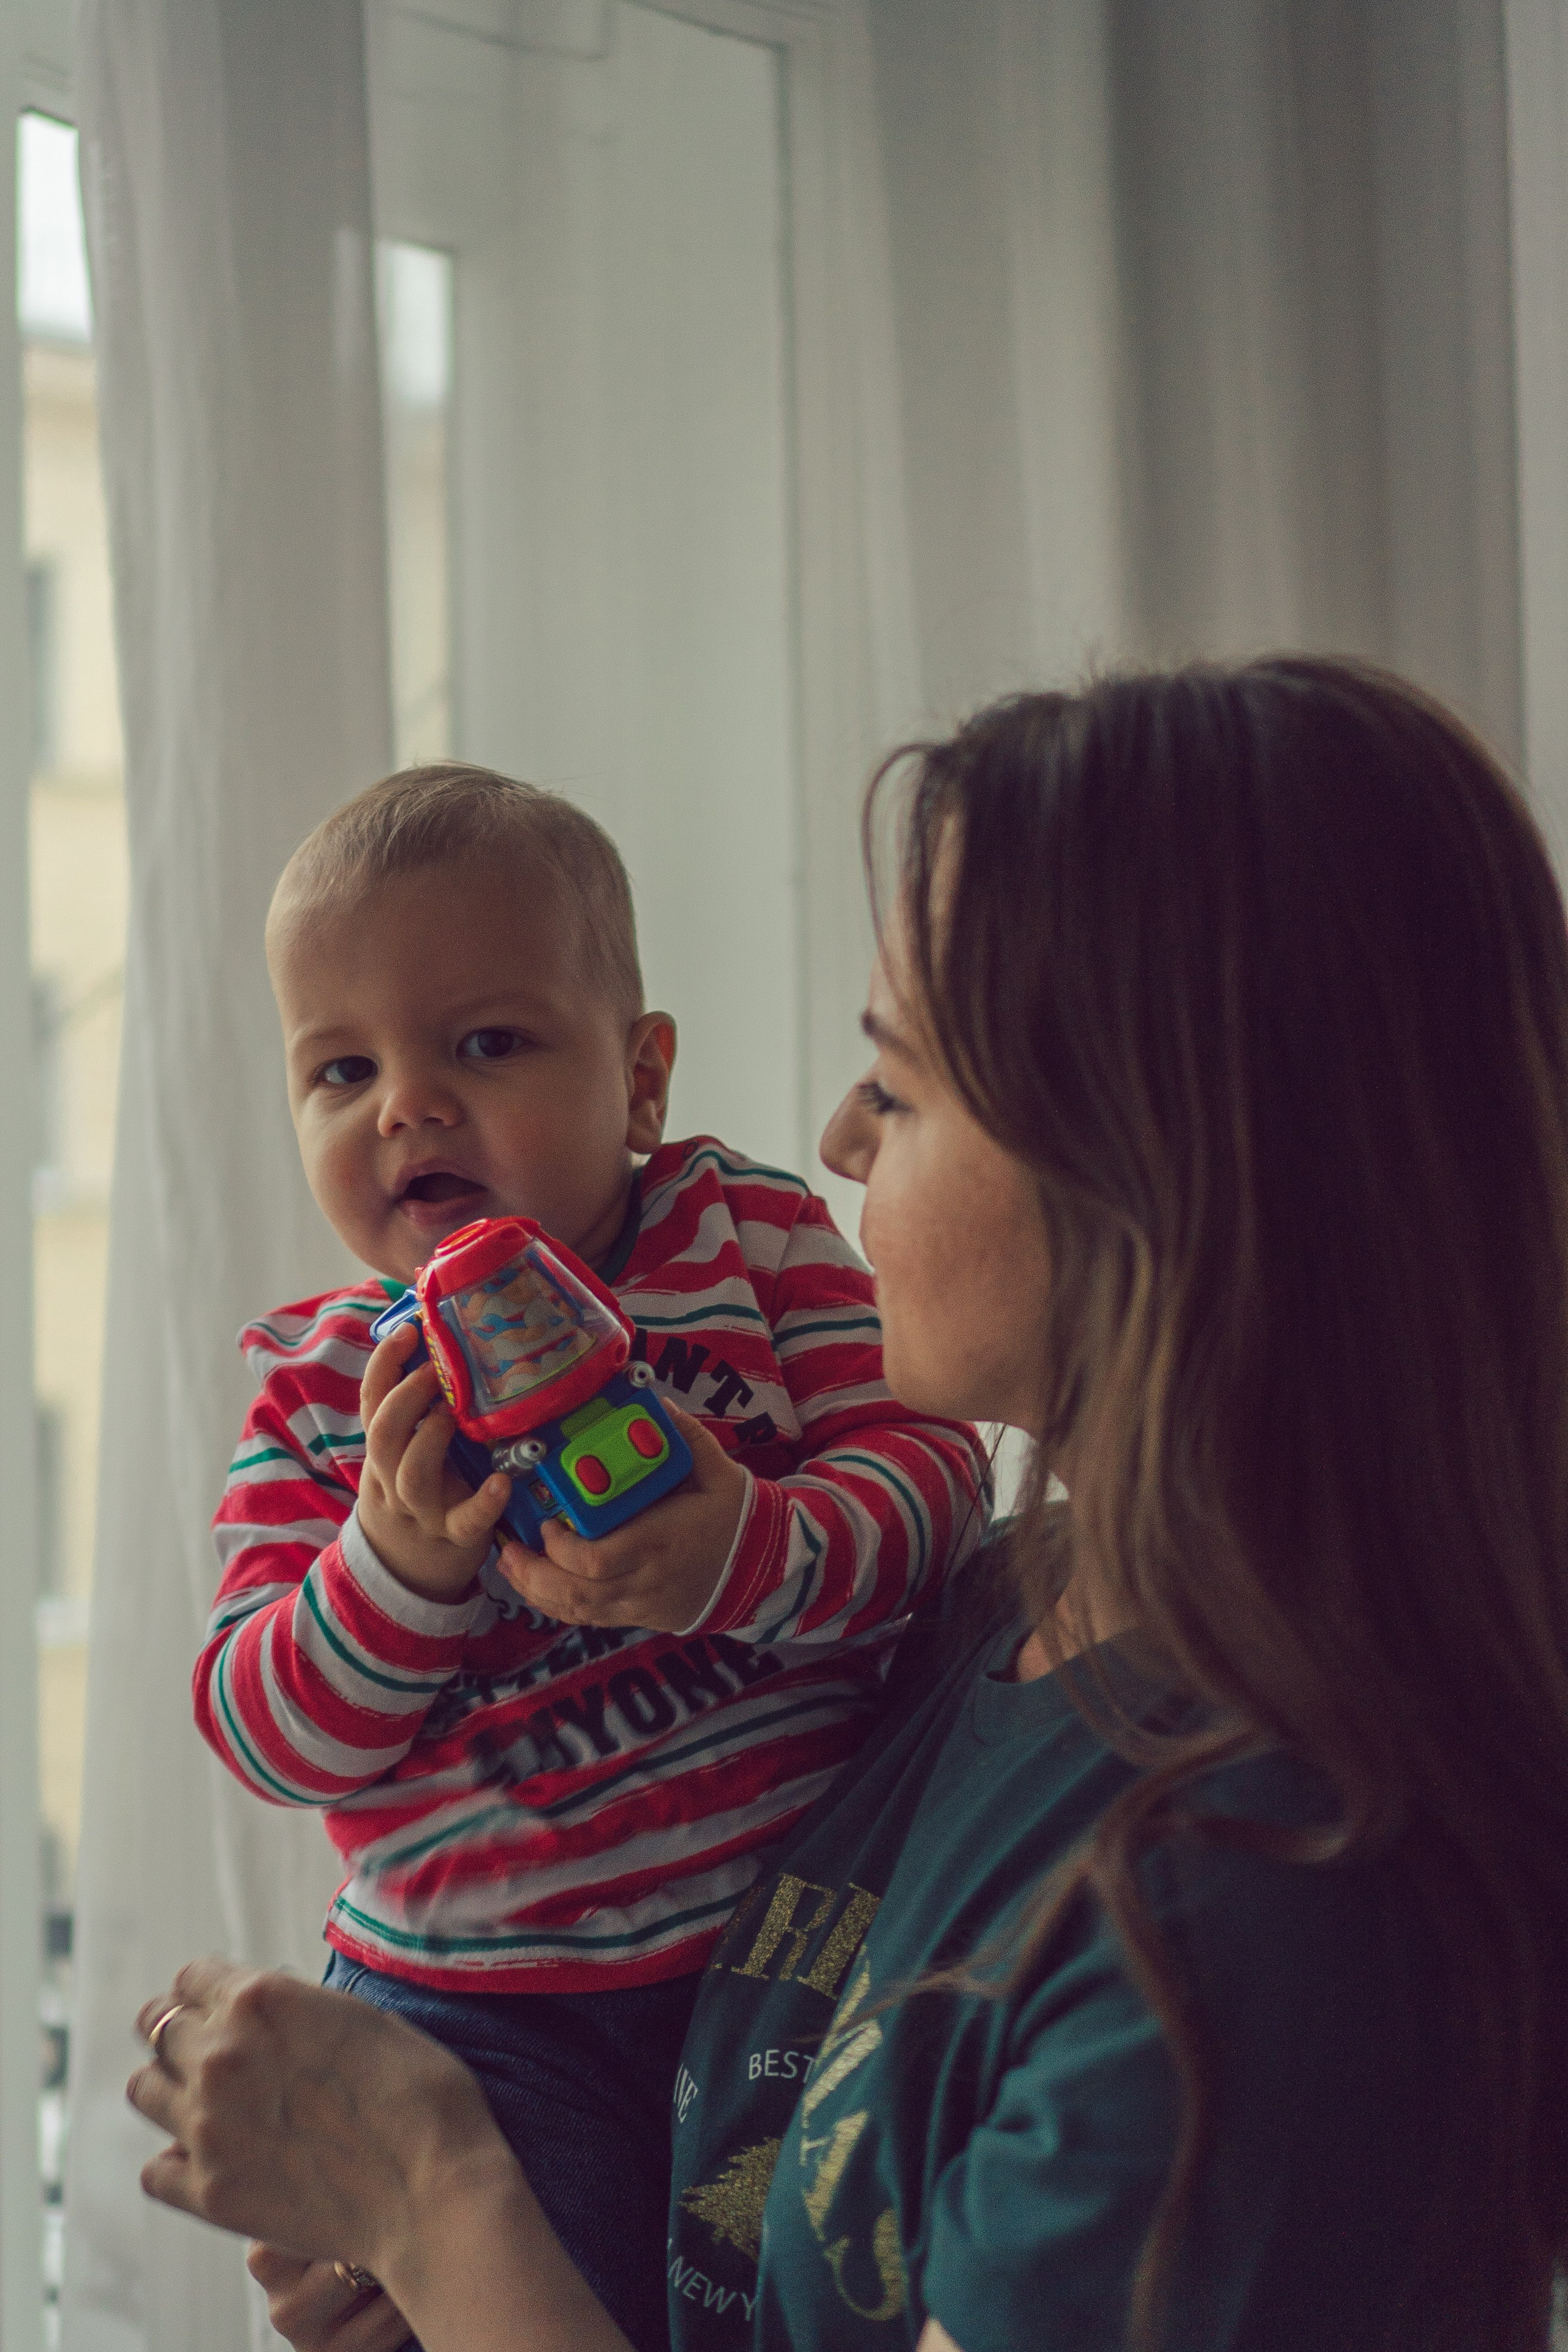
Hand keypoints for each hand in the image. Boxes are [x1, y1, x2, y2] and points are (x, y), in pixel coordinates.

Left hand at [130, 1958, 632, 2351]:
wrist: (431, 2191)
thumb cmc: (419, 2094)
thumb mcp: (362, 2018)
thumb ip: (297, 2009)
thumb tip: (267, 2014)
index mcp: (259, 2000)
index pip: (190, 1977)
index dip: (209, 1989)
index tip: (223, 2005)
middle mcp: (220, 2056)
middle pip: (157, 2025)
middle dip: (182, 2030)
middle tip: (209, 2048)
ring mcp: (206, 2127)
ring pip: (143, 2090)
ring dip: (168, 2087)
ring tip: (203, 2099)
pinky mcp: (208, 2192)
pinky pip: (154, 2169)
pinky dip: (175, 2161)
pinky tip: (209, 2157)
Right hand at [357, 1323, 511, 1601]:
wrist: (405, 1572)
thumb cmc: (414, 1494)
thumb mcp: (400, 1455)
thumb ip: (413, 1412)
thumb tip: (441, 1346)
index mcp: (382, 1451)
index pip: (371, 1402)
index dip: (385, 1364)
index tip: (410, 1330)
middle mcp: (393, 1478)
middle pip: (384, 1434)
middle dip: (408, 1396)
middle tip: (438, 1368)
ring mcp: (423, 1509)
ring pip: (412, 1473)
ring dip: (432, 1437)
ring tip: (456, 1412)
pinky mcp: (456, 1536)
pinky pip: (467, 1519)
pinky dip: (484, 1501)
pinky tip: (502, 1482)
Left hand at [496, 1404, 749, 1629]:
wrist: (763, 1565)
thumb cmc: (733, 1514)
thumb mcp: (716, 1469)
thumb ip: (685, 1435)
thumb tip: (655, 1402)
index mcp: (658, 1541)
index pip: (597, 1559)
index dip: (561, 1549)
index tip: (548, 1523)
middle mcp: (645, 1578)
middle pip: (578, 1592)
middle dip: (535, 1575)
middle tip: (509, 1550)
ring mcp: (643, 1603)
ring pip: (580, 1611)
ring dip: (539, 1593)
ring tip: (512, 1568)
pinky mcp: (642, 1616)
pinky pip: (594, 1620)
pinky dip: (562, 1607)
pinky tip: (541, 1588)